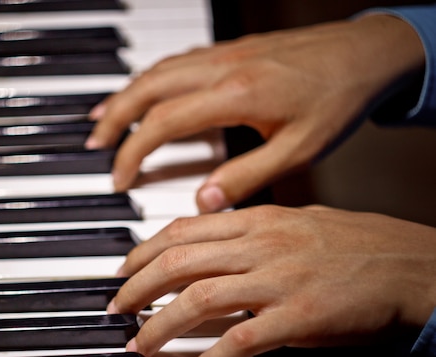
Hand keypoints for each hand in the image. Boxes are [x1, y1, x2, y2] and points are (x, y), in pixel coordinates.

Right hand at [86, 14, 424, 212]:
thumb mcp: (299, 150)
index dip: (134, 153)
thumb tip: (204, 201)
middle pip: (147, 88)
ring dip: (125, 94)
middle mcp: (222, 68)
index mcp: (236, 95)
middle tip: (93, 144)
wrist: (366, 52)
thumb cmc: (338, 100)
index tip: (119, 179)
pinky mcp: (229, 50)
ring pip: (157, 70)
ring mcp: (223, 55)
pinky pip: (176, 61)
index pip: (164, 123)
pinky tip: (144, 93)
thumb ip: (248, 176)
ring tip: (103, 119)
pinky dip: (149, 80)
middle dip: (114, 117)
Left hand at [106, 205, 435, 356]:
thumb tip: (212, 240)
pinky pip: (240, 341)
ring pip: (198, 298)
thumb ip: (252, 230)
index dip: (144, 251)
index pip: (182, 229)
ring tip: (141, 344)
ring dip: (160, 325)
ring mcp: (278, 279)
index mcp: (258, 220)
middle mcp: (262, 244)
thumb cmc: (358, 245)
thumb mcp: (298, 222)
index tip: (125, 270)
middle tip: (118, 308)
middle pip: (178, 261)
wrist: (411, 266)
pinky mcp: (299, 317)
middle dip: (137, 286)